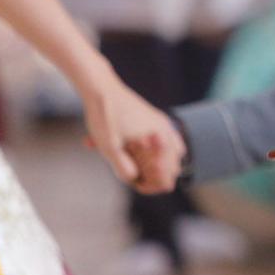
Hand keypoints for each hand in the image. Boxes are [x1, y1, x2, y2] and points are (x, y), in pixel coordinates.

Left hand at [80, 79, 183, 193]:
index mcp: (159, 139)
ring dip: (158, 162)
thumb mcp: (109, 148)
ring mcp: (162, 123)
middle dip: (156, 174)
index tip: (135, 184)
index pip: (168, 175)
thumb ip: (123, 168)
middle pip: (173, 165)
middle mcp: (166, 131)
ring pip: (172, 152)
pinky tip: (140, 150)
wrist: (100, 88)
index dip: (153, 186)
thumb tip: (134, 179)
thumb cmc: (104, 118)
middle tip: (135, 175)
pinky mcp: (154, 117)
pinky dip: (156, 149)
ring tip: (138, 164)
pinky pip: (165, 139)